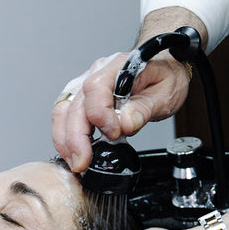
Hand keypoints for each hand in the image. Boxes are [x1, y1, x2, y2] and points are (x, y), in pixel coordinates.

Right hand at [51, 52, 190, 171]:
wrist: (163, 69)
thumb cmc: (164, 78)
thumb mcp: (166, 93)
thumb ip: (145, 108)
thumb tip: (126, 123)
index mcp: (119, 66)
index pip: (96, 89)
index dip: (100, 115)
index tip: (113, 134)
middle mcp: (97, 73)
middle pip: (74, 104)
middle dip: (75, 138)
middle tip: (82, 162)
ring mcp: (85, 85)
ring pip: (63, 111)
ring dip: (64, 140)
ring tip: (76, 162)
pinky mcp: (81, 98)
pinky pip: (64, 116)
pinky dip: (65, 137)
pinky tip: (73, 153)